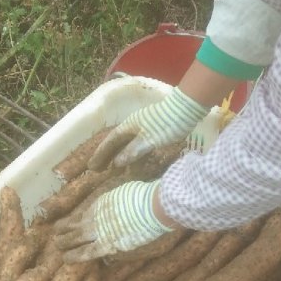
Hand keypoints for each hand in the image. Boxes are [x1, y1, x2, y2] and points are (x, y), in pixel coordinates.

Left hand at [55, 180, 174, 261]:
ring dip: (65, 242)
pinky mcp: (106, 245)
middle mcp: (96, 216)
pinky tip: (66, 259)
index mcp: (101, 202)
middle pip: (75, 224)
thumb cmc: (144, 197)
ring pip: (75, 238)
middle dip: (64, 229)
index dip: (75, 219)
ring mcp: (99, 230)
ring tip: (57, 246)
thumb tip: (121, 199)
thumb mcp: (126, 192)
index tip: (70, 222)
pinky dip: (75, 256)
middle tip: (56, 233)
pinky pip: (86, 252)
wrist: (151, 207)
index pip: (84, 213)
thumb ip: (119, 199)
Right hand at [89, 86, 208, 169]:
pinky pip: (139, 145)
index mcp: (129, 125)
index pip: (110, 142)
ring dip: (121, 157)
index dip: (101, 155)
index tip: (92, 167)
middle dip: (107, 156)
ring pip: (128, 144)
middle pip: (117, 143)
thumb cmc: (166, 124)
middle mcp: (134, 125)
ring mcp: (145, 127)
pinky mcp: (155, 131)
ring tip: (115, 171)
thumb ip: (132, 151)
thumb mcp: (149, 140)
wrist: (187, 109)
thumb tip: (117, 163)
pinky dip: (135, 155)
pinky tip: (136, 165)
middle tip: (98, 170)